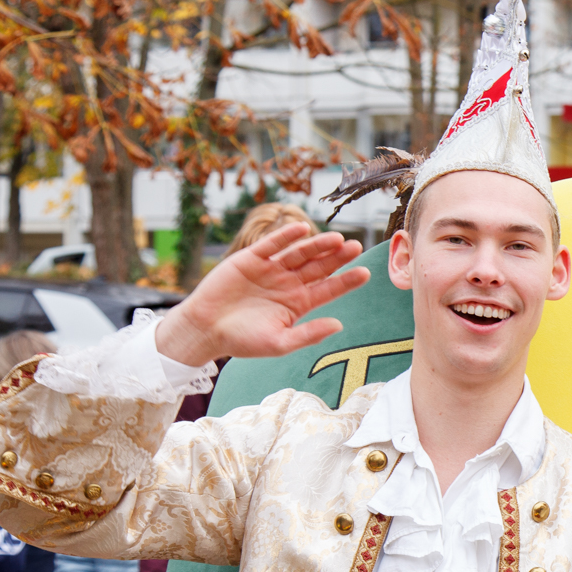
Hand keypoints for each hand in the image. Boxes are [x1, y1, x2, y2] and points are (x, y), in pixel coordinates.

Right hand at [154, 223, 369, 367]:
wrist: (205, 330)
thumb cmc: (242, 341)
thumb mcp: (279, 342)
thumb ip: (309, 334)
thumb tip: (339, 325)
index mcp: (299, 303)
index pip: (329, 289)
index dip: (347, 281)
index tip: (366, 273)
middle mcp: (289, 283)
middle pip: (319, 267)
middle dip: (337, 258)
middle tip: (356, 247)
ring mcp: (271, 269)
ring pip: (299, 253)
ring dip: (317, 245)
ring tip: (336, 239)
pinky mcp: (251, 259)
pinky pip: (272, 245)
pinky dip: (285, 236)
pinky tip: (302, 228)